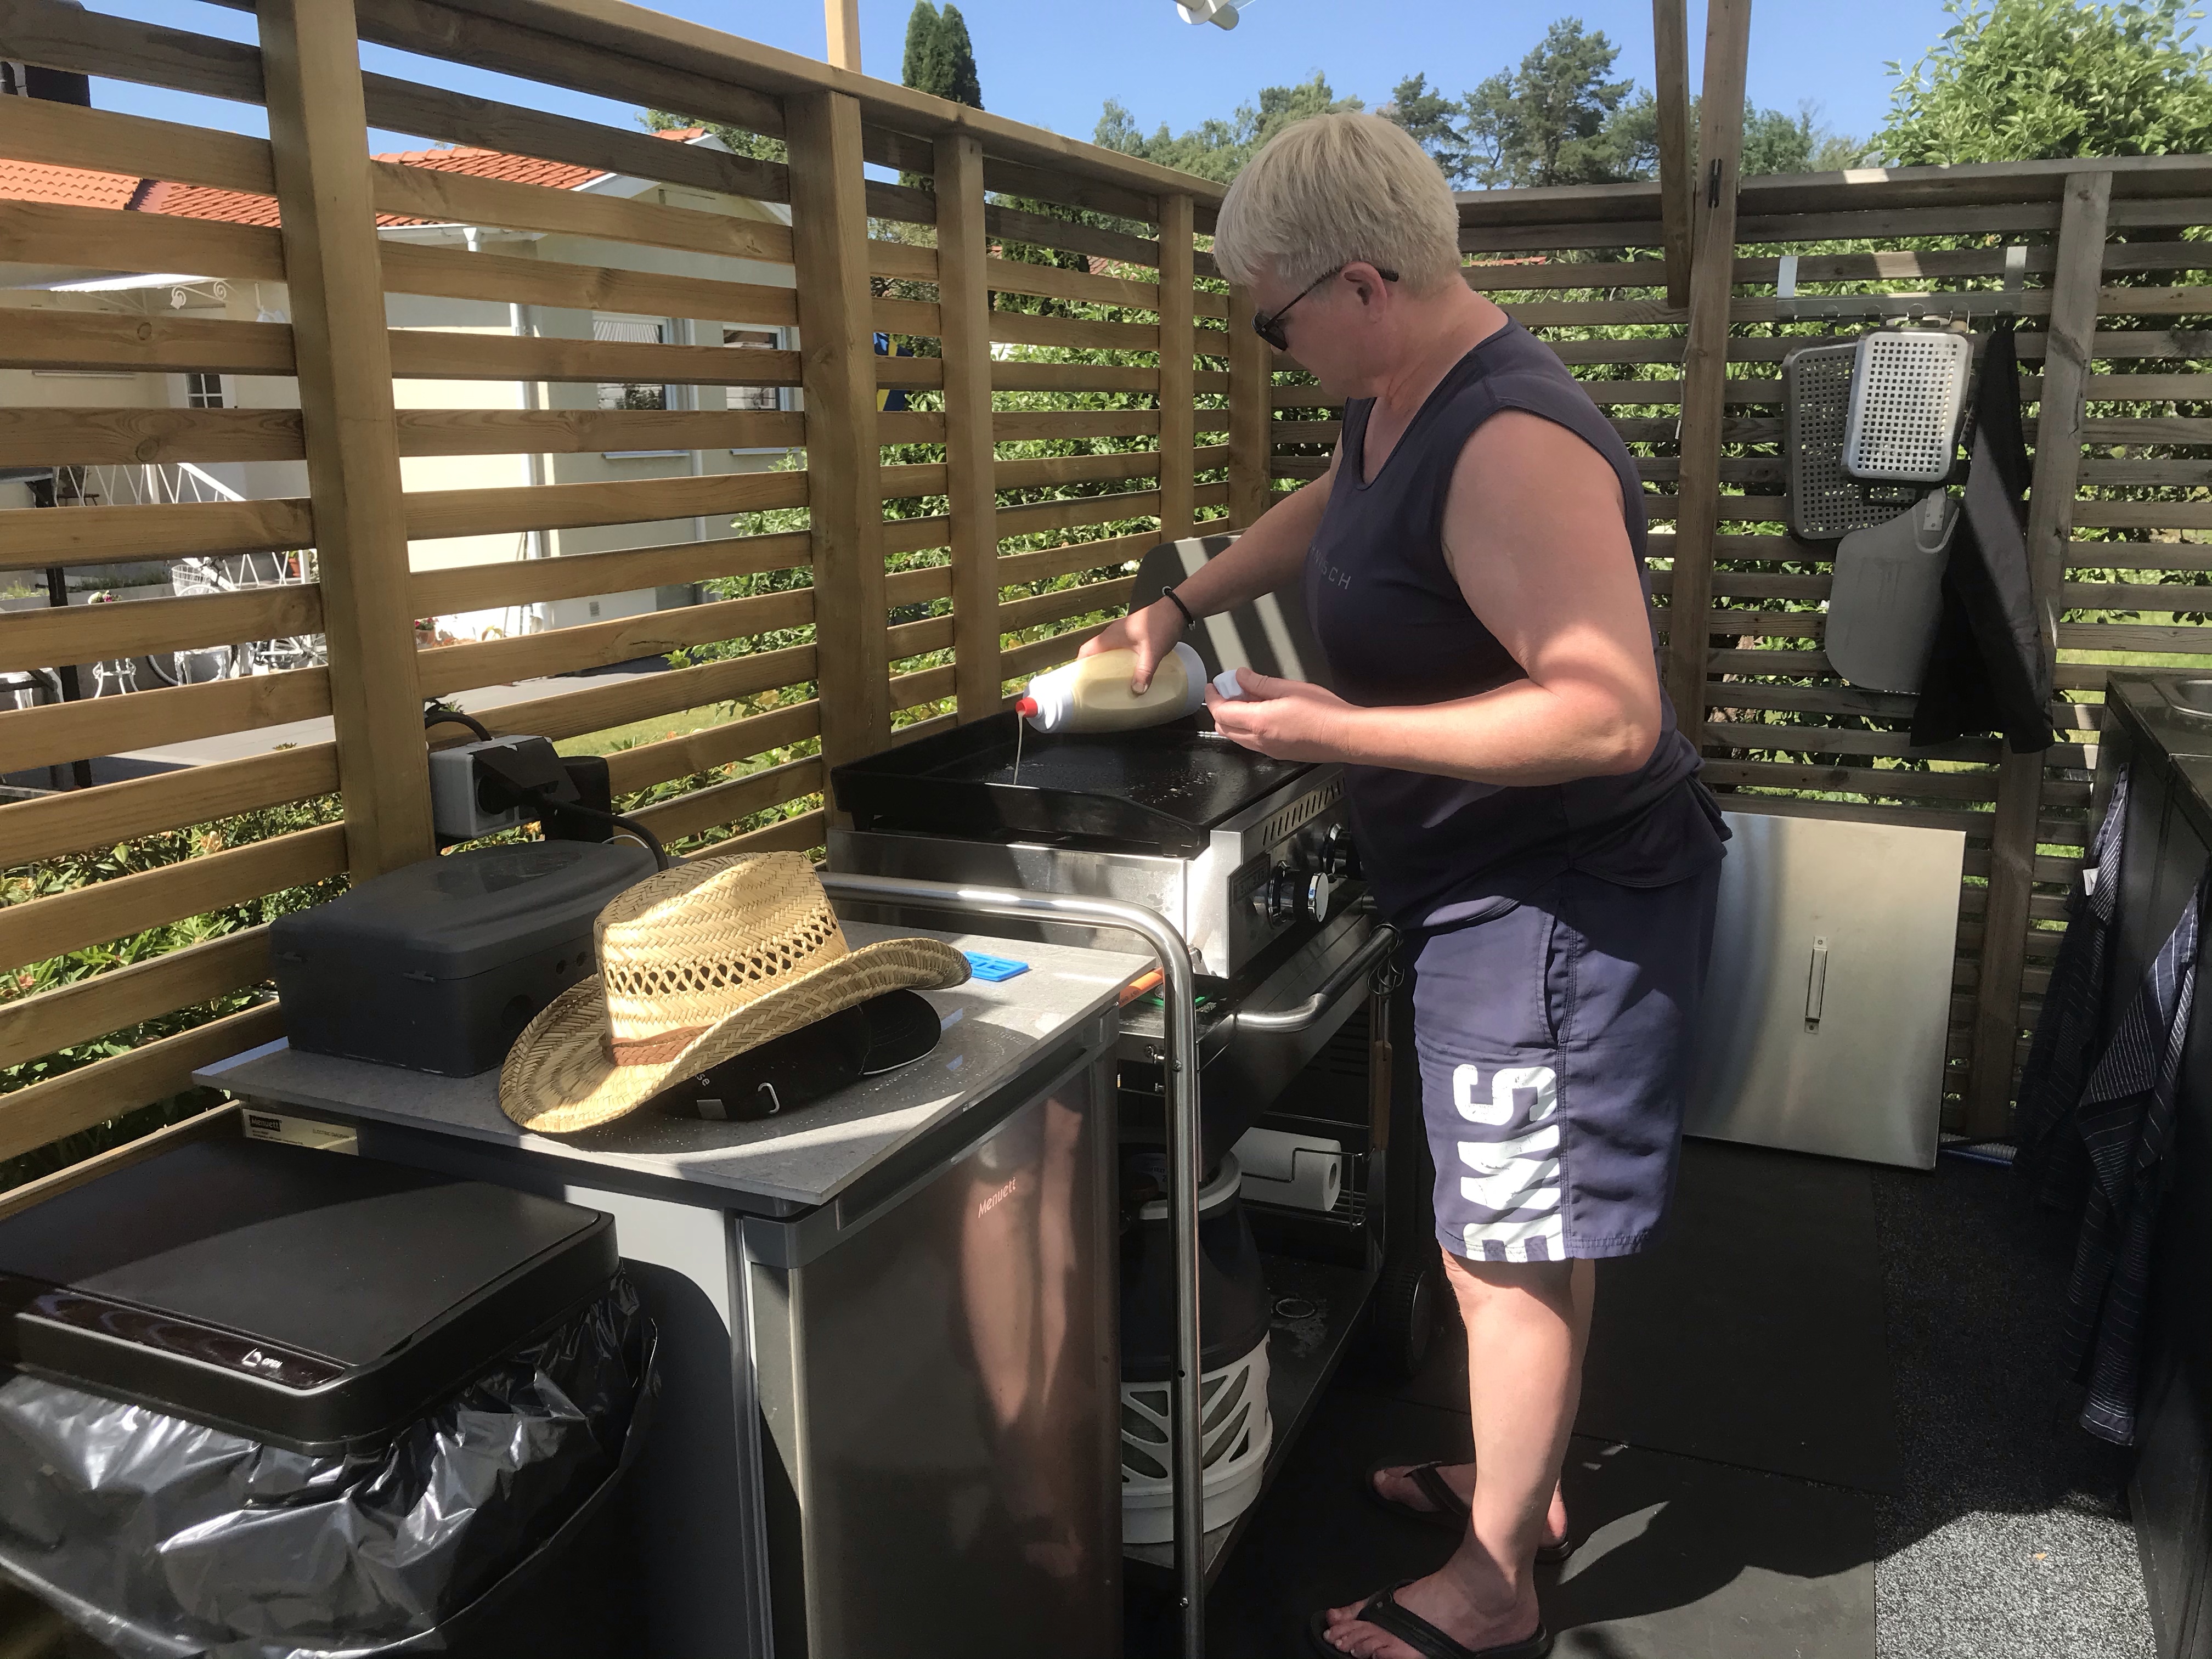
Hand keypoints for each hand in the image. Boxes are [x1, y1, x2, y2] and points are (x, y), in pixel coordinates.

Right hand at [1080, 598, 1185, 691]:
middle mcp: (1112, 634)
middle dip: (1094, 670)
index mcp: (1110, 636)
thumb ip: (1144, 671)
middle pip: (1095, 654)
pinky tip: (1128, 672)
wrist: (1175, 609)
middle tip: (1097, 689)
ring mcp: (1122, 633)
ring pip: (1107, 652)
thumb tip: (1137, 691)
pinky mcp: (1131, 635)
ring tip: (1112, 684)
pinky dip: (1118, 661)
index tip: (1082, 683)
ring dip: (1107, 666)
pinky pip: (1118, 650)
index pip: (1085, 651)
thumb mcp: (1152, 651)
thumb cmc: (1160, 624)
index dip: (1080, 667)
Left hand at [1204, 669, 1360, 762]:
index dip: (1214, 698)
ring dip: (1234, 720)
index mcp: (1259, 722)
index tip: (1213, 687)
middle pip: (1225, 728)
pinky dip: (1248, 728)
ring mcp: (1269, 750)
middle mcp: (1260, 740)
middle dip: (1221, 710)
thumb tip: (1241, 677)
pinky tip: (1262, 715)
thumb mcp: (1289, 688)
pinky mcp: (1280, 754)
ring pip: (1238, 738)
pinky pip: (1253, 743)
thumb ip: (1260, 683)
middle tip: (1228, 692)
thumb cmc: (1324, 712)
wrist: (1345, 736)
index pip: (1222, 712)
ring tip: (1247, 701)